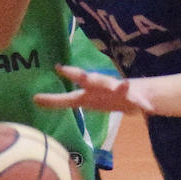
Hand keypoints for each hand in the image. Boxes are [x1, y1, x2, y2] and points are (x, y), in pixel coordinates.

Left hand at [34, 64, 153, 114]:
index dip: (63, 80)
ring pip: (119, 88)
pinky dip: (143, 104)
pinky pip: (140, 102)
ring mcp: (120, 91)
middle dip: (83, 76)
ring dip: (121, 86)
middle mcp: (102, 86)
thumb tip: (34, 100)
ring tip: (126, 84)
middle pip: (92, 80)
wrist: (135, 96)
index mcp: (89, 89)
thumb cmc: (103, 97)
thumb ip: (58, 100)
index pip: (71, 86)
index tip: (53, 74)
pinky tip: (146, 107)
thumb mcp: (81, 99)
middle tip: (73, 72)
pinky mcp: (135, 99)